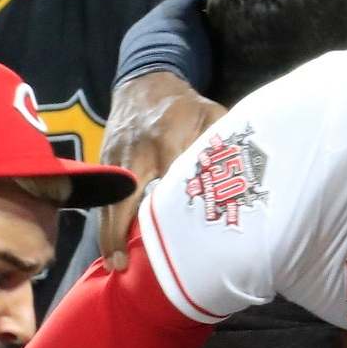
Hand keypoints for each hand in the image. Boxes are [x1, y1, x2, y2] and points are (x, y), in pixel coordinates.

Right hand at [97, 72, 223, 270]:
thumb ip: (221, 144)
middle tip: (123, 266)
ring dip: (108, 233)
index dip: (168, 216)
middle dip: (120, 231)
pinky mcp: (103, 159)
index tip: (171, 244)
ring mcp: (115, 157)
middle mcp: (137, 151)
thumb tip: (243, 178)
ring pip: (109, 200)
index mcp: (166, 140)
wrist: (144, 82)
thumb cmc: (184, 105)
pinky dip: (105, 220)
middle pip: (125, 198)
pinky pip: (103, 195)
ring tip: (113, 264)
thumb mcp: (211, 115)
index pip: (167, 185)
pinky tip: (110, 245)